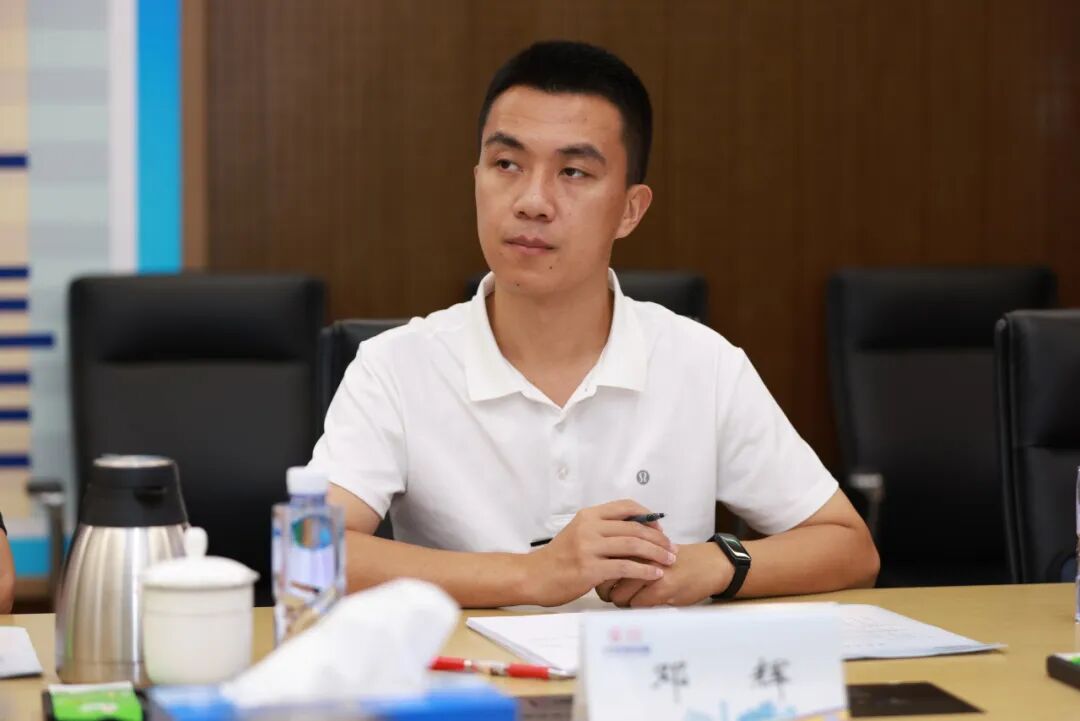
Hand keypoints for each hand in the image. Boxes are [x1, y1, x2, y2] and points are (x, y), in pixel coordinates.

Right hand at [520, 499, 677, 606]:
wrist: (535, 576)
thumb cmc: (558, 558)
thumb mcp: (578, 533)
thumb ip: (601, 528)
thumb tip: (632, 528)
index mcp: (588, 516)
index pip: (626, 506)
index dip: (648, 516)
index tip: (660, 528)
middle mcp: (589, 528)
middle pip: (634, 527)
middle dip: (659, 538)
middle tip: (672, 548)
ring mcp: (589, 548)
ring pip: (633, 546)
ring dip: (657, 553)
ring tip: (670, 560)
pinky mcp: (590, 569)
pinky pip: (626, 567)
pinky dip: (645, 570)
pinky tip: (656, 574)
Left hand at [595, 542, 732, 607]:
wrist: (708, 564)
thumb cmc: (675, 558)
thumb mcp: (650, 548)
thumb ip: (627, 553)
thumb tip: (601, 568)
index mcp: (634, 541)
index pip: (604, 560)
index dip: (600, 573)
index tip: (604, 580)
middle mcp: (639, 553)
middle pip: (606, 579)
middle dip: (606, 590)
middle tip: (612, 594)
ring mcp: (650, 570)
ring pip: (619, 596)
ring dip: (621, 602)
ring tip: (630, 600)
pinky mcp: (661, 587)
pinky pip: (636, 604)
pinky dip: (637, 606)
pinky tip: (646, 601)